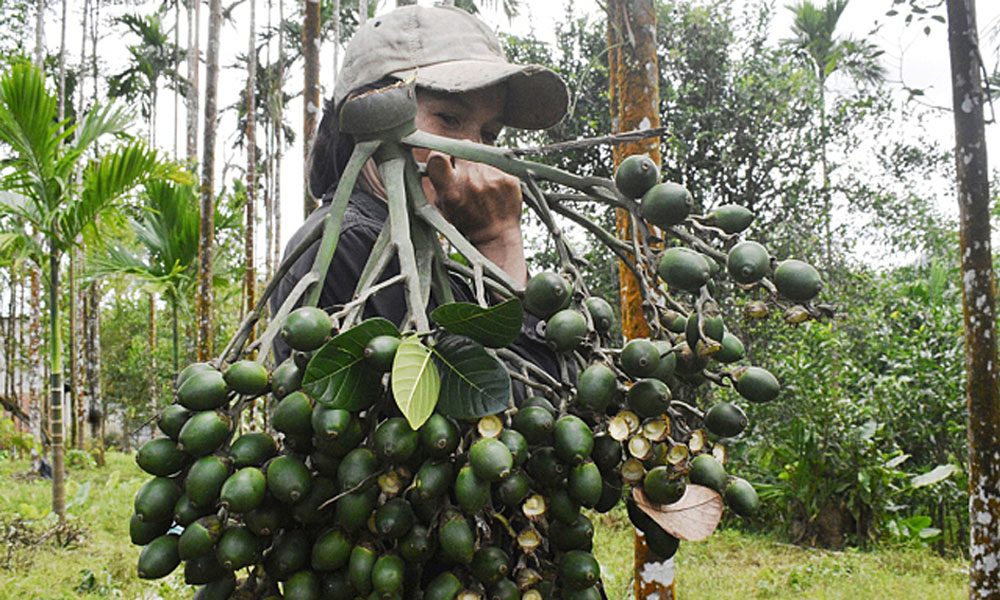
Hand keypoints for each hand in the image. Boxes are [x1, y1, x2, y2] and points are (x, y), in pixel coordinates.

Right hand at [423, 150, 527, 285]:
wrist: (497, 236)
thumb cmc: (469, 223)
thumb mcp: (446, 207)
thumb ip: (440, 183)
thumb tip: (437, 160)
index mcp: (451, 190)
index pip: (438, 157)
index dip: (440, 154)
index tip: (444, 159)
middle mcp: (471, 180)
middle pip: (462, 147)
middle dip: (462, 157)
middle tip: (466, 172)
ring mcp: (492, 177)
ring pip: (481, 157)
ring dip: (479, 167)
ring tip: (483, 188)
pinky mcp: (508, 178)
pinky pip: (497, 165)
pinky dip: (494, 175)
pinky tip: (495, 191)